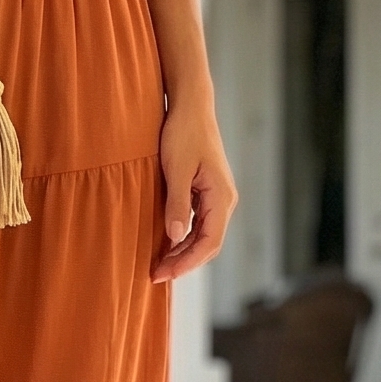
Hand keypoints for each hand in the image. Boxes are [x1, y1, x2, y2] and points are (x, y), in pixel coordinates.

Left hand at [152, 101, 236, 282]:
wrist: (190, 106)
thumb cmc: (183, 132)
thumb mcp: (176, 169)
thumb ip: (177, 204)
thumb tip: (175, 237)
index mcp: (221, 196)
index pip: (210, 242)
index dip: (187, 262)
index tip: (164, 274)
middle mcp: (224, 200)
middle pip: (208, 244)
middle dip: (184, 262)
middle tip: (156, 275)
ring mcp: (216, 196)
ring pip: (203, 235)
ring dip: (183, 252)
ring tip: (159, 265)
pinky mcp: (206, 192)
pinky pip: (198, 223)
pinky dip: (184, 237)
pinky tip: (166, 243)